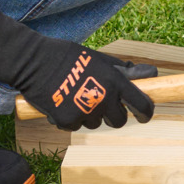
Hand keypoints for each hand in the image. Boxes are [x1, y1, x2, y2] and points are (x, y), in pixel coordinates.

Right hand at [0, 14, 151, 129]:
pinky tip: (62, 102)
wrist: (33, 62)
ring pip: (96, 124)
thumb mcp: (99, 59)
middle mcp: (103, 99)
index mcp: (114, 82)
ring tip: (76, 97)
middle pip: (119, 121)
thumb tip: (150, 73)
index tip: (144, 115)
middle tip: (102, 104)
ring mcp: (85, 112)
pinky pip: (76, 126)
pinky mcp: (67, 121)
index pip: (141, 104)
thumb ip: (123, 70)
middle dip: (114, 115)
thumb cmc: (68, 57)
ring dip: (90, 115)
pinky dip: (71, 118)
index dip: (146, 113)